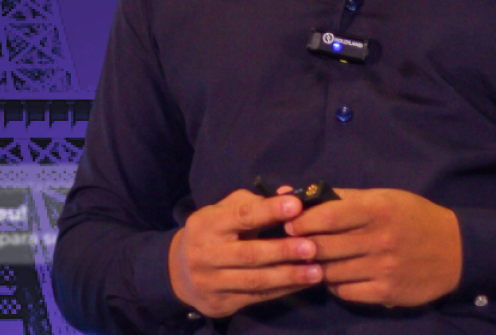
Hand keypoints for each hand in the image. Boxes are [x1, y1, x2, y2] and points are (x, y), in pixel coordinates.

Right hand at [168, 187, 324, 318]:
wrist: (178, 272)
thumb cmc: (211, 233)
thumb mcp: (223, 211)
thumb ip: (254, 202)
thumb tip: (289, 193)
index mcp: (209, 224)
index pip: (241, 216)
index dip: (269, 211)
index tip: (296, 206)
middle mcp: (207, 253)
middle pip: (249, 253)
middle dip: (283, 250)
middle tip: (312, 247)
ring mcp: (212, 281)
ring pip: (255, 280)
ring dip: (289, 276)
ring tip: (317, 271)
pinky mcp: (221, 302)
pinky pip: (256, 297)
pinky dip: (283, 290)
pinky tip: (303, 283)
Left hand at [282, 187, 462, 307]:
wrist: (455, 250)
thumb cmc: (413, 217)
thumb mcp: (384, 198)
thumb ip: (343, 198)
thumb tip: (298, 195)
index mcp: (378, 210)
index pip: (329, 216)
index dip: (302, 221)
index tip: (287, 223)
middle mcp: (380, 239)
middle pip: (325, 246)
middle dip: (301, 246)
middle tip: (289, 245)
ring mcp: (383, 268)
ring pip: (331, 271)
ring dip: (316, 267)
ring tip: (311, 261)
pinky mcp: (387, 292)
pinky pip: (346, 292)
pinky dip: (334, 285)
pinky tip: (335, 276)